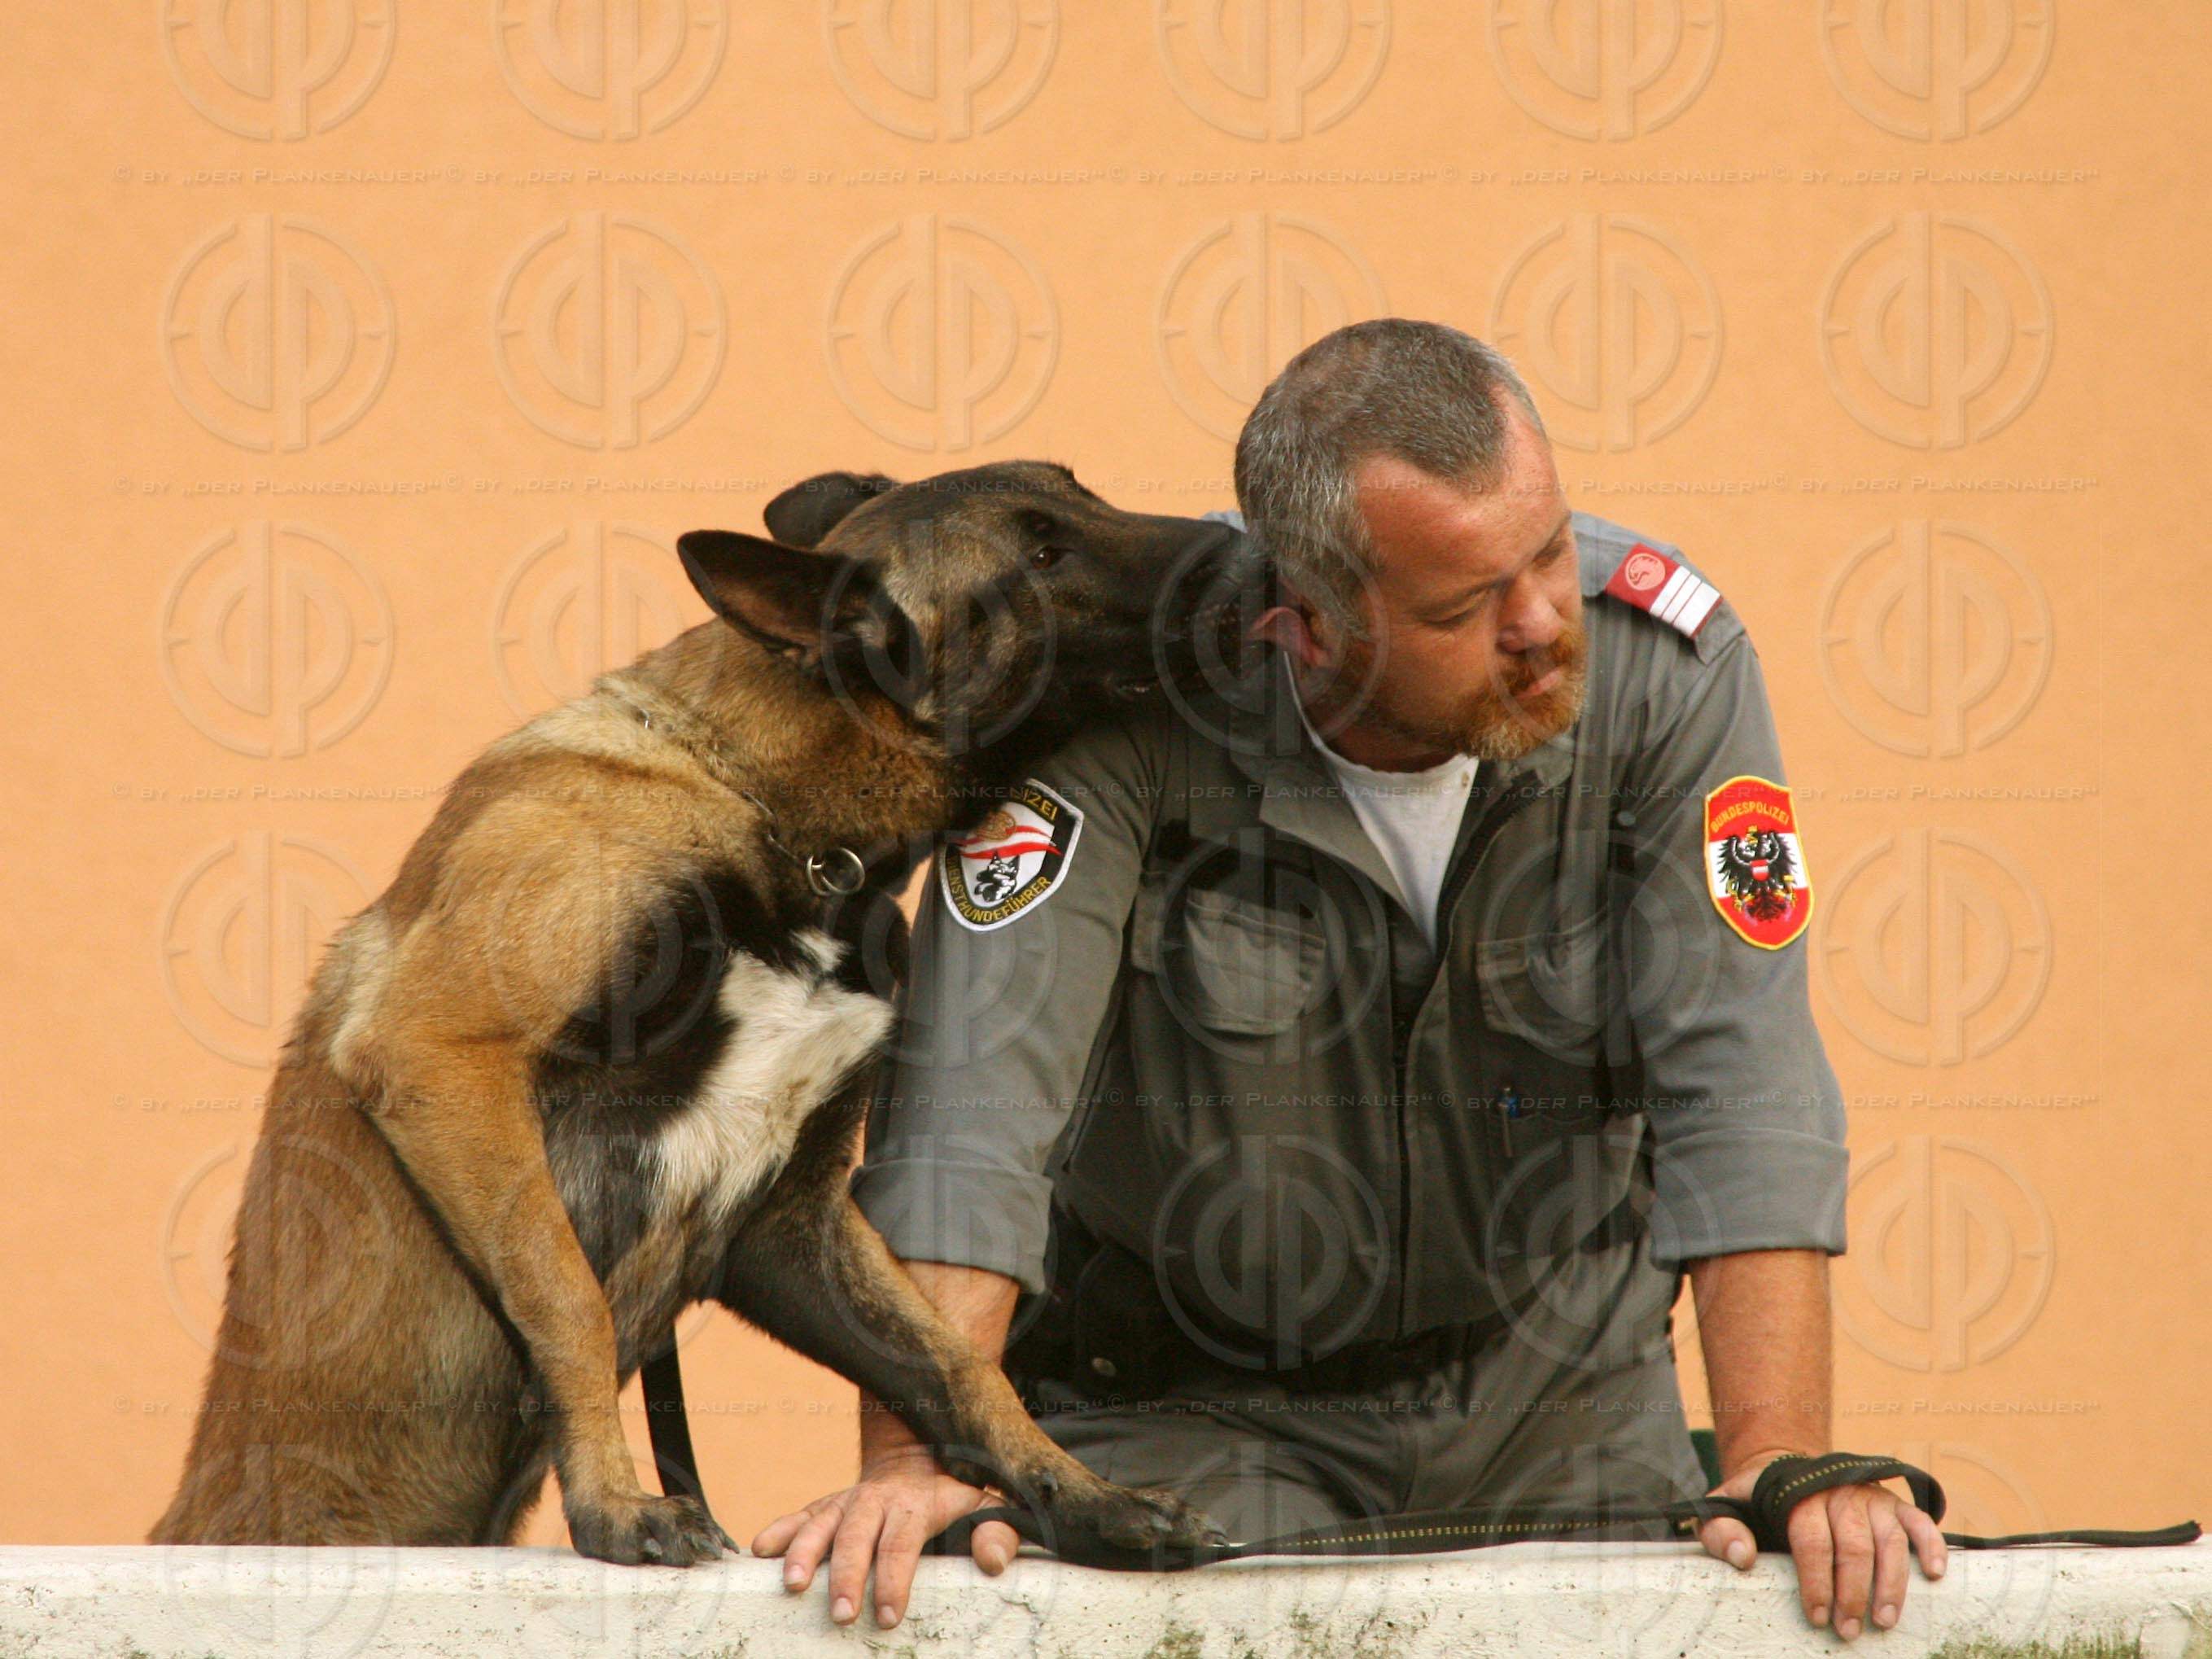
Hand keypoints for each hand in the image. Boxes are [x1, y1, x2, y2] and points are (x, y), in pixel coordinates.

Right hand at [751, 1444, 1020, 1629]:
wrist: (922, 1450)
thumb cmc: (958, 1490)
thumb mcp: (988, 1503)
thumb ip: (997, 1531)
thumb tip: (994, 1563)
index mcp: (914, 1504)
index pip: (902, 1542)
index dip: (895, 1578)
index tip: (890, 1614)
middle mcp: (875, 1500)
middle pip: (857, 1536)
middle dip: (847, 1575)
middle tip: (841, 1614)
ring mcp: (847, 1501)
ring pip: (821, 1523)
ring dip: (804, 1552)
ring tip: (792, 1584)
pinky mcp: (828, 1505)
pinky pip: (800, 1515)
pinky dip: (779, 1530)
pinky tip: (760, 1550)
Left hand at [1697, 1450, 1947, 1638]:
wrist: (1783, 1467)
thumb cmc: (1756, 1499)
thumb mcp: (1725, 1506)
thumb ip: (1722, 1530)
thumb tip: (1743, 1558)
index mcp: (1799, 1494)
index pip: (1812, 1540)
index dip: (1816, 1581)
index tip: (1817, 1616)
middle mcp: (1839, 1493)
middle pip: (1853, 1546)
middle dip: (1853, 1593)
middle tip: (1849, 1631)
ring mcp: (1870, 1497)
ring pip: (1889, 1539)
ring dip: (1891, 1583)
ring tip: (1885, 1620)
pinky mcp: (1893, 1503)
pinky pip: (1918, 1521)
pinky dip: (1931, 1545)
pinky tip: (1935, 1575)